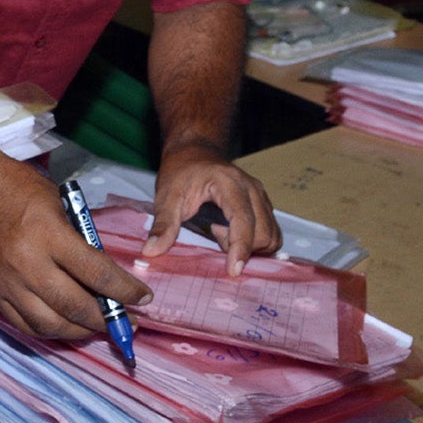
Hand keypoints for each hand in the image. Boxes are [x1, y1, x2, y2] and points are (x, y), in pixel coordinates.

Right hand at [0, 161, 151, 339]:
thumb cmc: (20, 189)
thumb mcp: (61, 205)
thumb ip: (81, 242)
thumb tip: (106, 278)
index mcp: (48, 234)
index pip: (96, 273)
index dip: (124, 291)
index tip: (142, 299)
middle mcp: (26, 263)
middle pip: (75, 306)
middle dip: (106, 319)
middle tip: (126, 322)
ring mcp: (6, 282)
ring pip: (50, 324)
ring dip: (80, 331)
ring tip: (97, 327)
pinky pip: (24, 325)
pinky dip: (50, 330)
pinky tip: (66, 325)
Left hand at [144, 140, 279, 274]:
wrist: (194, 151)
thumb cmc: (181, 171)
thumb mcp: (167, 196)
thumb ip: (163, 225)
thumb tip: (151, 251)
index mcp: (230, 184)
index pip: (243, 220)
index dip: (240, 248)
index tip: (233, 271)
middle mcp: (251, 188)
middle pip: (263, 232)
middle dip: (242, 248)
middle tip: (214, 234)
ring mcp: (260, 196)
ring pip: (271, 234)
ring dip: (250, 246)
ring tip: (222, 233)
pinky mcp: (263, 204)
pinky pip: (270, 232)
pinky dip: (254, 242)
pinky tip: (230, 232)